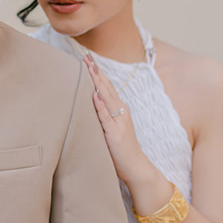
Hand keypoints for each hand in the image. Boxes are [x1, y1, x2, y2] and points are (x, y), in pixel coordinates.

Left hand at [85, 56, 143, 182]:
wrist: (136, 167)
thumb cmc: (122, 149)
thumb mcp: (112, 127)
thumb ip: (104, 114)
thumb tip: (91, 99)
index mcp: (119, 109)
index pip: (107, 87)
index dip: (97, 72)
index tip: (88, 58)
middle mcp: (121, 112)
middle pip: (107, 87)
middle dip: (96, 71)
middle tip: (85, 56)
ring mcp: (119, 122)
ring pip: (107, 98)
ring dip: (98, 82)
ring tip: (90, 68)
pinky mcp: (115, 134)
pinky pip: (106, 118)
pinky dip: (100, 106)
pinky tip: (94, 95)